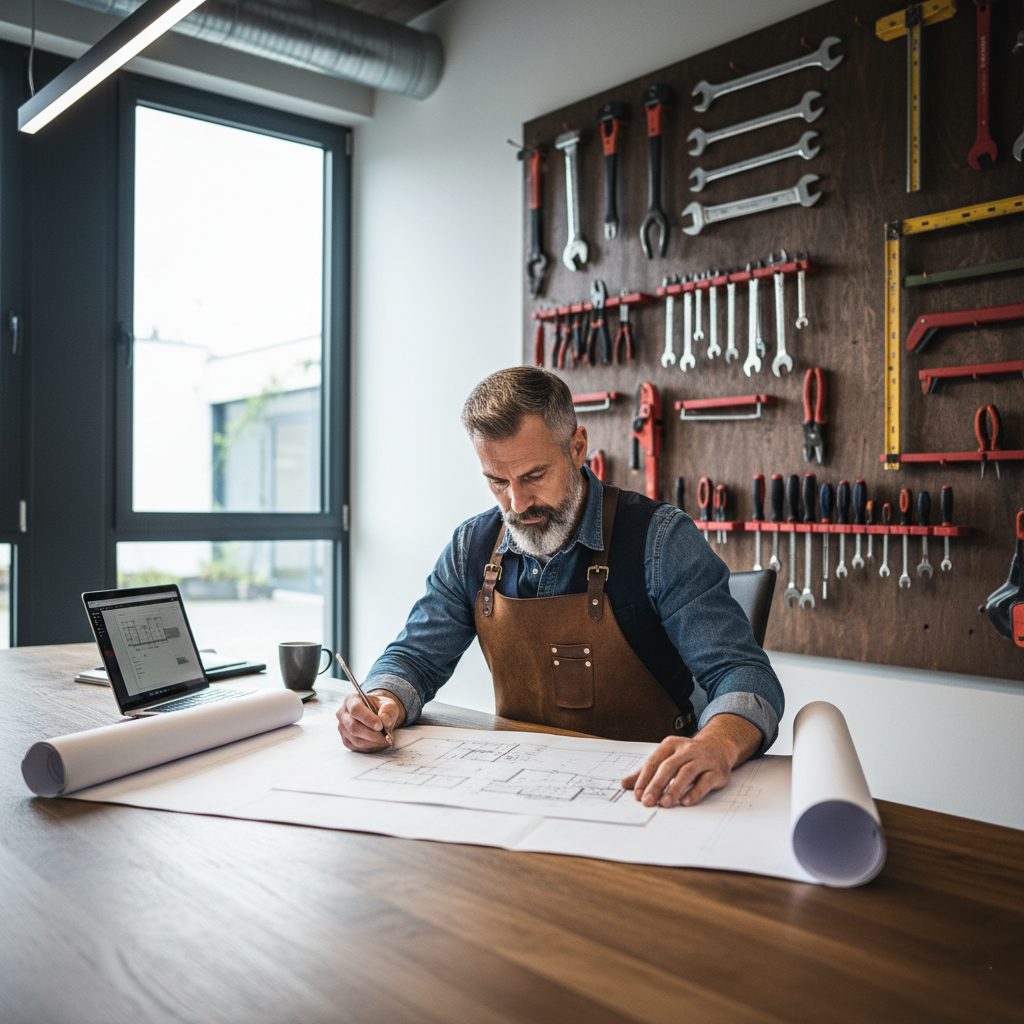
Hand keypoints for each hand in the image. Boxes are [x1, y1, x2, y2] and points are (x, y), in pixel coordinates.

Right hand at [336, 691, 404, 750]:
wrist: (377, 715)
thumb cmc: (381, 708)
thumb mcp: (389, 704)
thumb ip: (388, 710)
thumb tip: (385, 721)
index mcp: (351, 700)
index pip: (355, 709)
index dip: (368, 719)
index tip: (380, 726)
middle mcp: (342, 714)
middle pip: (353, 727)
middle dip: (372, 734)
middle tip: (385, 736)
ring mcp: (342, 728)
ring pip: (355, 739)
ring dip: (372, 742)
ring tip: (385, 740)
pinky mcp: (345, 740)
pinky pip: (356, 747)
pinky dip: (370, 747)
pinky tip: (379, 743)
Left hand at [620, 713, 760, 807]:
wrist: (719, 746)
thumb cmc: (688, 755)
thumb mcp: (666, 757)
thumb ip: (646, 772)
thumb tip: (625, 784)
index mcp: (670, 745)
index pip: (654, 761)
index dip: (644, 778)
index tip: (637, 794)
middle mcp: (686, 750)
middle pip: (668, 767)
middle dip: (656, 785)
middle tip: (647, 801)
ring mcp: (703, 759)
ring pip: (686, 773)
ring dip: (674, 789)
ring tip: (664, 803)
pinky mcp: (716, 771)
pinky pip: (705, 782)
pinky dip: (695, 792)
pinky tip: (685, 802)